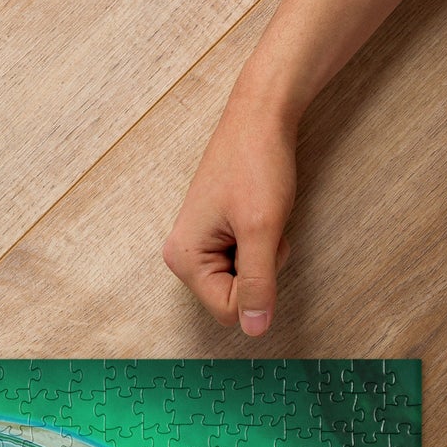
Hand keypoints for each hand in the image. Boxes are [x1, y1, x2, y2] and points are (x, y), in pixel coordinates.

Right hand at [161, 91, 295, 336]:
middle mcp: (183, 257)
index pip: (228, 309)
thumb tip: (255, 331)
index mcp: (184, 259)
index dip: (257, 285)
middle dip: (260, 270)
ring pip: (242, 281)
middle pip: (233, 298)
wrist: (261, 115)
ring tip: (260, 217)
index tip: (260, 241)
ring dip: (263, 255)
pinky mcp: (214, 236)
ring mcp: (198, 246)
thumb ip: (258, 284)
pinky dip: (260, 244)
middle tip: (263, 228)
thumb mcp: (262, 230)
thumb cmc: (257, 164)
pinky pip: (243, 262)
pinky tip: (257, 215)